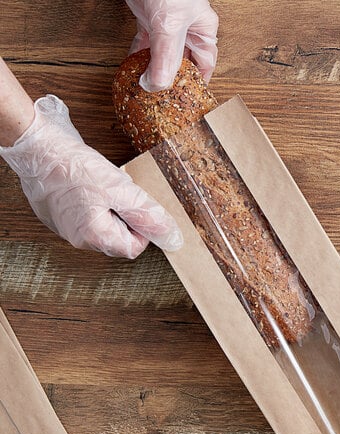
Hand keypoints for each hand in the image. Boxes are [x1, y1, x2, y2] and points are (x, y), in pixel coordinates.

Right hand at [0, 94, 182, 258]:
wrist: (38, 147)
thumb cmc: (74, 167)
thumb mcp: (121, 190)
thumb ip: (147, 215)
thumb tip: (170, 238)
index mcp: (95, 237)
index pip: (134, 248)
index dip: (142, 228)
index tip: (137, 205)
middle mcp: (79, 239)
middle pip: (119, 238)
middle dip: (127, 217)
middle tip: (120, 193)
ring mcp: (67, 229)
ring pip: (104, 227)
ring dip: (112, 209)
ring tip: (105, 187)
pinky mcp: (60, 216)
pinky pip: (88, 217)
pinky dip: (96, 204)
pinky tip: (91, 186)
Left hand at [127, 0, 218, 90]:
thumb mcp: (169, 25)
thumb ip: (164, 57)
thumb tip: (157, 84)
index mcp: (203, 30)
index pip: (205, 64)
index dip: (197, 83)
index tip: (188, 99)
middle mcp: (187, 29)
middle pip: (182, 62)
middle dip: (172, 78)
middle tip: (163, 95)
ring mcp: (167, 24)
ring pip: (162, 54)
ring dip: (153, 68)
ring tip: (146, 84)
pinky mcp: (148, 18)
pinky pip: (145, 43)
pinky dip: (139, 54)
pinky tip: (134, 66)